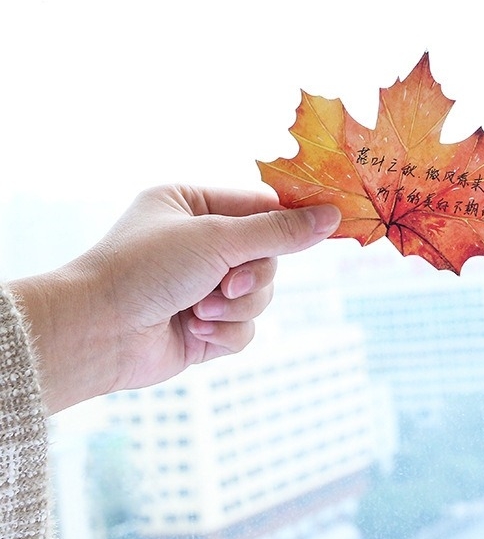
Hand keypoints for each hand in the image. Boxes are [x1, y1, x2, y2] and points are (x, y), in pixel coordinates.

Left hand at [11, 185, 340, 413]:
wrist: (95, 334)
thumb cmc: (144, 269)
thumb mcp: (217, 239)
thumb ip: (278, 232)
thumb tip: (333, 216)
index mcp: (192, 204)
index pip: (260, 206)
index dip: (289, 221)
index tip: (322, 226)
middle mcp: (198, 243)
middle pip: (266, 256)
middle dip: (250, 275)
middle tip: (225, 282)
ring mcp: (200, 286)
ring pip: (259, 295)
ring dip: (235, 306)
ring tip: (199, 309)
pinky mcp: (203, 326)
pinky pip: (243, 328)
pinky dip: (224, 331)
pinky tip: (192, 330)